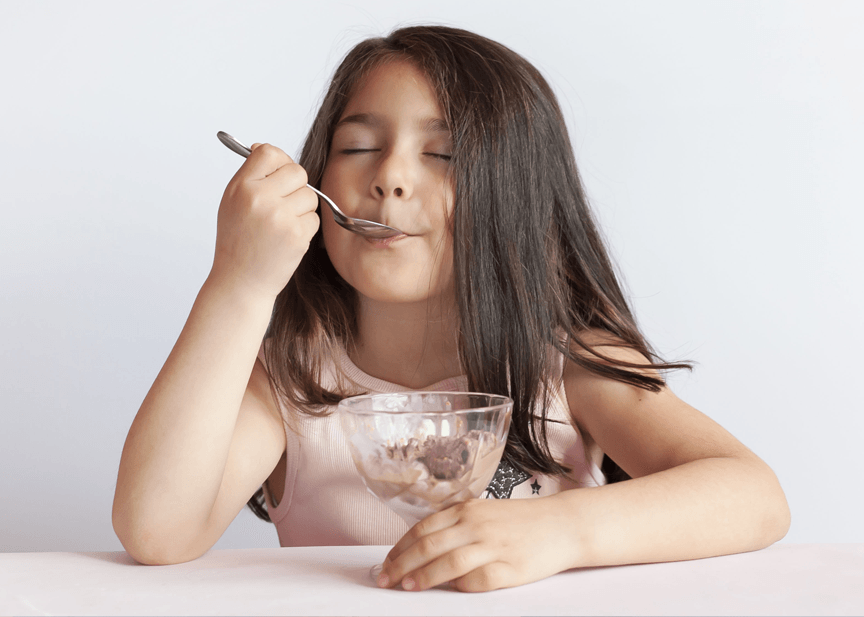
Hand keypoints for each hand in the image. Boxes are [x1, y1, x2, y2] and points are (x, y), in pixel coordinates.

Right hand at [211, 143, 318, 299]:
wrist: (240, 282)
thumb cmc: (238, 242)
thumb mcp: (232, 202)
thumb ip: (251, 175)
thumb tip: (265, 148)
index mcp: (241, 187)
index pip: (269, 152)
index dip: (279, 162)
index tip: (278, 174)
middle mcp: (260, 198)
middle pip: (297, 171)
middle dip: (296, 186)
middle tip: (284, 203)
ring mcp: (279, 217)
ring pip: (310, 195)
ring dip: (302, 208)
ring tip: (282, 225)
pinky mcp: (296, 235)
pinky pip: (314, 218)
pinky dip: (306, 228)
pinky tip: (288, 238)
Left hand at [378, 495, 576, 591]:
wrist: (563, 524)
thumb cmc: (522, 520)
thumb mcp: (484, 512)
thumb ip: (456, 526)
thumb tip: (422, 547)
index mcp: (467, 510)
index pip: (423, 529)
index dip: (401, 548)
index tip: (387, 563)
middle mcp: (477, 526)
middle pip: (429, 546)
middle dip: (402, 564)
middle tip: (386, 579)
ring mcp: (494, 547)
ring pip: (449, 563)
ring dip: (424, 577)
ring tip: (408, 587)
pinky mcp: (510, 568)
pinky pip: (479, 580)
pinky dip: (461, 586)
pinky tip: (450, 591)